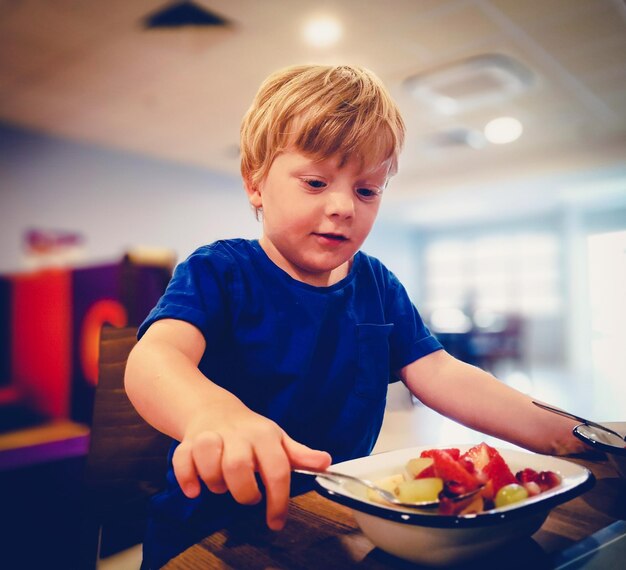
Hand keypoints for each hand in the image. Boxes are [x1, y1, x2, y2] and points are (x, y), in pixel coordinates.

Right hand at [172, 408, 330, 529]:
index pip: (277, 468)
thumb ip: (300, 455)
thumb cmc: (250, 432)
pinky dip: (186, 477)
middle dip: (243, 492)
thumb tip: (326, 463)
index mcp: (265, 435)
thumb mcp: (278, 440)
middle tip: (247, 496)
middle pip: (238, 465)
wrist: (215, 409)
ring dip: (214, 481)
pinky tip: (194, 489)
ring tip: (222, 485)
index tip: (276, 521)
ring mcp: (212, 436)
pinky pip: (182, 459)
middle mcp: (238, 434)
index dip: (279, 500)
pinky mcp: (188, 442)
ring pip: (209, 458)